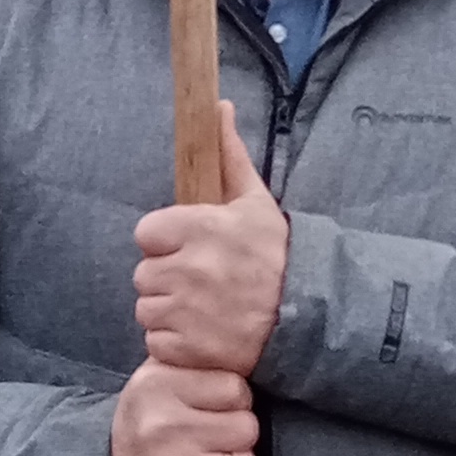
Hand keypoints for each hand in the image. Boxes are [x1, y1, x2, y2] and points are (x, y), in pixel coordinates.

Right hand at [111, 361, 258, 455]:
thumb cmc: (147, 426)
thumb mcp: (158, 381)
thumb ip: (197, 364)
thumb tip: (246, 346)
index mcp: (158, 386)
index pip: (236, 388)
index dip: (232, 401)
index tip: (211, 410)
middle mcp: (164, 425)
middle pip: (247, 426)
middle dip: (235, 436)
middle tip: (208, 441)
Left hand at [134, 128, 287, 376]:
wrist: (311, 317)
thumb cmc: (278, 256)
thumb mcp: (256, 202)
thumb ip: (230, 156)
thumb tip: (218, 106)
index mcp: (203, 228)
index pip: (146, 232)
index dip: (165, 240)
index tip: (189, 247)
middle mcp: (191, 269)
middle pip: (144, 273)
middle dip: (168, 276)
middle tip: (202, 280)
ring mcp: (188, 312)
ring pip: (147, 308)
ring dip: (169, 310)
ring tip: (204, 308)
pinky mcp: (187, 349)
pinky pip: (156, 342)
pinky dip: (174, 342)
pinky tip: (203, 332)